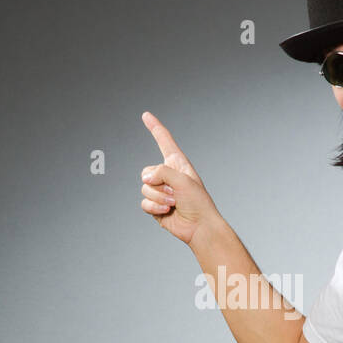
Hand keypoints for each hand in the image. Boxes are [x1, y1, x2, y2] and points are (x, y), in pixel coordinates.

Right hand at [140, 111, 219, 244]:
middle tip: (175, 193)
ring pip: (145, 188)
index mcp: (178, 164)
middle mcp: (167, 175)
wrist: (199, 227)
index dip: (155, 127)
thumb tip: (145, 179)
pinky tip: (167, 211)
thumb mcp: (183, 179)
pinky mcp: (155, 206)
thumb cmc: (198, 202)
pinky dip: (154, 207)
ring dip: (159, 197)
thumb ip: (161, 172)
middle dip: (159, 184)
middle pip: (147, 171)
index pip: (164, 141)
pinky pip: (144, 202)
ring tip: (174, 203)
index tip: (146, 115)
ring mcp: (160, 191)